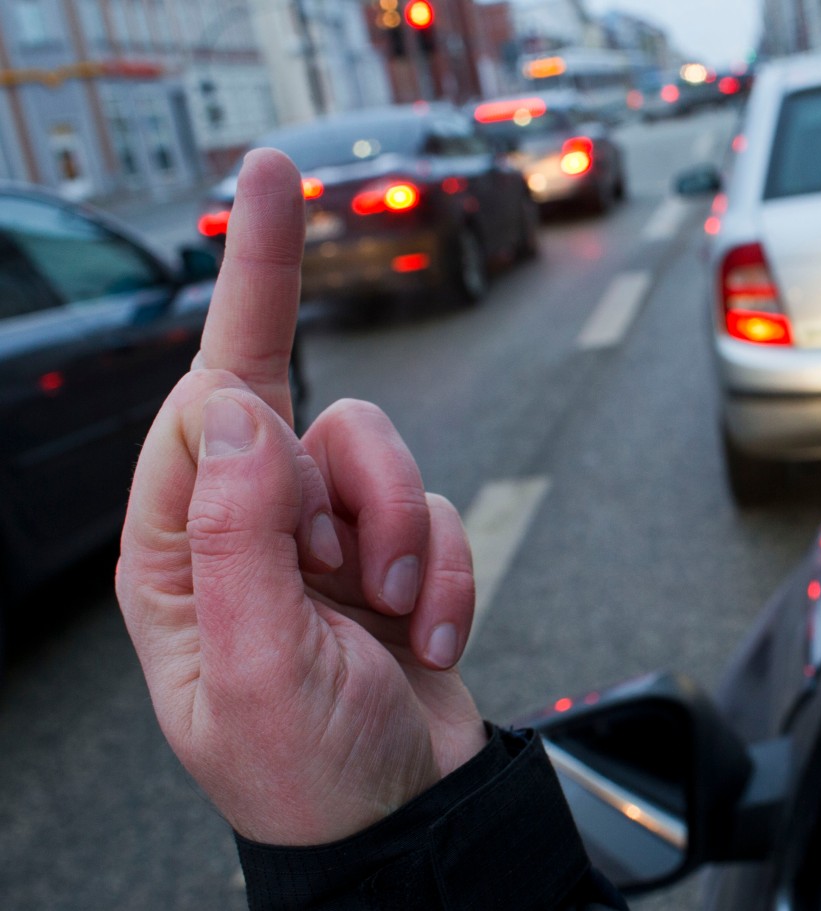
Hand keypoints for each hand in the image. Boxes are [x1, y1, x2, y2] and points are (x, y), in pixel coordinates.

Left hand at [116, 149, 485, 845]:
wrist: (404, 822)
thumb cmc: (308, 770)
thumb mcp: (256, 665)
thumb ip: (238, 531)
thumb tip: (236, 404)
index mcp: (180, 547)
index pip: (208, 393)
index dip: (251, 300)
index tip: (269, 174)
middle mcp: (250, 528)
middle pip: (312, 416)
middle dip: (359, 492)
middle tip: (354, 575)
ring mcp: (328, 540)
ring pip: (385, 456)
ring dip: (409, 537)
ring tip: (399, 615)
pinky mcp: (398, 554)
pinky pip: (440, 511)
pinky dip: (449, 572)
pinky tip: (430, 636)